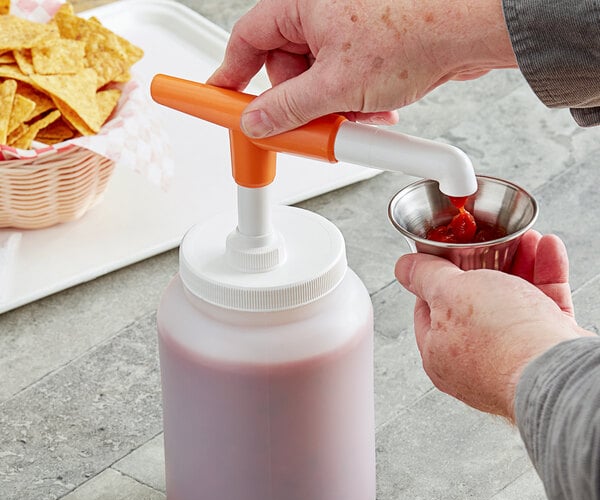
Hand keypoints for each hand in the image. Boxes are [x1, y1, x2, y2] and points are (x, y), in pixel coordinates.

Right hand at [208, 0, 516, 136]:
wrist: (471, 32)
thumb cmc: (414, 34)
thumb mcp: (336, 84)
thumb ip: (288, 109)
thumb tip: (259, 122)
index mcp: (302, 4)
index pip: (247, 40)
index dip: (231, 74)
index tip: (220, 99)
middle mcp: (321, 13)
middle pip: (284, 67)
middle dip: (297, 103)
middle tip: (304, 126)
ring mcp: (345, 31)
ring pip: (317, 80)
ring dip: (331, 107)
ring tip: (356, 114)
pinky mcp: (368, 49)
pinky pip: (344, 81)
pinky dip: (353, 100)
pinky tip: (373, 107)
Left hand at [395, 231, 594, 421]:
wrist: (556, 371)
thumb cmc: (498, 339)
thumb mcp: (449, 293)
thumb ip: (425, 276)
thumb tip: (404, 268)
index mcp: (439, 353)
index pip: (428, 310)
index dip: (436, 278)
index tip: (448, 255)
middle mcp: (473, 360)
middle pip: (473, 302)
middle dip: (484, 265)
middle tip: (489, 242)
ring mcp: (511, 357)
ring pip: (512, 301)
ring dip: (519, 263)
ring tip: (523, 238)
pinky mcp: (545, 350)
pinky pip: (543, 306)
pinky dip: (545, 275)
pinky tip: (546, 249)